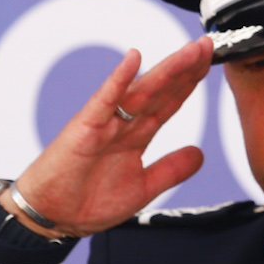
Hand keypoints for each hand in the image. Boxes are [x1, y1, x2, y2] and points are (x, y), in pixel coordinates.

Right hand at [4, 38, 213, 237]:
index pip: (169, 102)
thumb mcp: (143, 187)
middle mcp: (123, 123)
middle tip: (208, 45)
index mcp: (136, 135)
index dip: (190, 83)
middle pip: (160, 90)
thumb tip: (200, 152)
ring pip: (141, 90)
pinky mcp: (84, 128)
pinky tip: (133, 59)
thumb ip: (171, 169)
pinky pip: (104, 100)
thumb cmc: (88, 201)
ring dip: (166, 69)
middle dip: (185, 68)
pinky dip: (118, 79)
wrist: (52, 218)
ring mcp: (105, 123)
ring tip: (190, 51)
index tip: (211, 62)